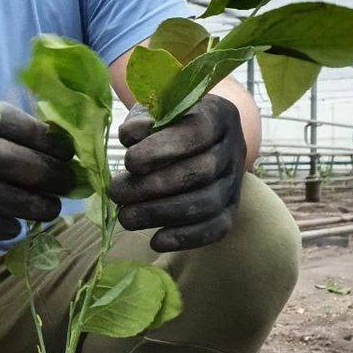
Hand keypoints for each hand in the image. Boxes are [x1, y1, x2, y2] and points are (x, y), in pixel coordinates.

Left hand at [108, 96, 246, 251]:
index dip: (163, 148)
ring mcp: (235, 180)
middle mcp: (233, 148)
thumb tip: (131, 138)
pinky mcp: (232, 207)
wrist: (201, 139)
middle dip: (154, 187)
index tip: (129, 161)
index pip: (197, 131)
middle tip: (117, 193)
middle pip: (201, 172)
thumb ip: (143, 121)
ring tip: (126, 217)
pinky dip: (186, 238)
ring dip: (163, 214)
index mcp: (218, 115)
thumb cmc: (171, 122)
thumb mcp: (156, 110)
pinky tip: (155, 241)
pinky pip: (216, 228)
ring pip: (207, 203)